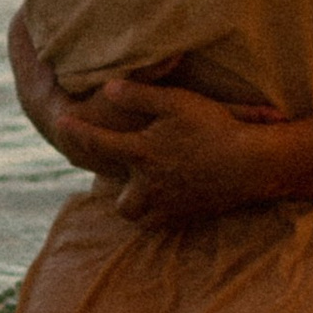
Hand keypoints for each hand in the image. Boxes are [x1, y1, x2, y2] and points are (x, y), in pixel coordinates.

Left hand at [67, 76, 290, 227]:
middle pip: (118, 198)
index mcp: (142, 153)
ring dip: (135, 203)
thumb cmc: (215, 127)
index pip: (98, 143)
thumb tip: (107, 87)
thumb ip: (139, 95)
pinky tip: (166, 199)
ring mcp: (169, 204)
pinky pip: (161, 224)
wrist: (253, 164)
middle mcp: (150, 184)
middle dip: (115, 186)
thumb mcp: (176, 102)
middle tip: (122, 169)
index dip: (76, 132)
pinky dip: (157, 214)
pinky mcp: (188, 216)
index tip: (60, 122)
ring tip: (143, 187)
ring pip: (137, 215)